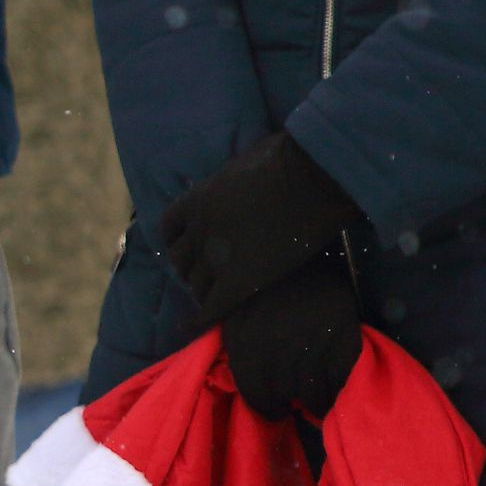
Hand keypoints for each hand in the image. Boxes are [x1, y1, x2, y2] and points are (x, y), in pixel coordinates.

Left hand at [159, 130, 362, 323]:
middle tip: (203, 276)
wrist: (315, 178)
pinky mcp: (240, 281)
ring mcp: (217, 258)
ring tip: (210, 298)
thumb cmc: (291, 158)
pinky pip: (212, 308)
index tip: (186, 247)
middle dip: (189, 268)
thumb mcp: (245, 161)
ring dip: (201, 292)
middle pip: (180, 260)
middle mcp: (199, 231)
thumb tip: (238, 176)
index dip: (177, 241)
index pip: (170, 228)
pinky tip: (197, 327)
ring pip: (196, 286)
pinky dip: (201, 320)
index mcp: (197, 200)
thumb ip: (232, 178)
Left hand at [219, 258, 362, 421]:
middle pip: (284, 395)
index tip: (276, 411)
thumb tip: (187, 328)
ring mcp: (309, 343)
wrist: (304, 243)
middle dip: (291, 403)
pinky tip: (336, 389)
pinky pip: (341, 377)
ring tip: (317, 401)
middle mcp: (274, 349)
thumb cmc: (265, 277)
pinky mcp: (342, 335)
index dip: (266, 408)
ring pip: (311, 393)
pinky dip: (339, 389)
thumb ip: (214, 321)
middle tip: (298, 404)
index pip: (255, 393)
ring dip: (315, 402)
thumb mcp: (233, 297)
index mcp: (244, 343)